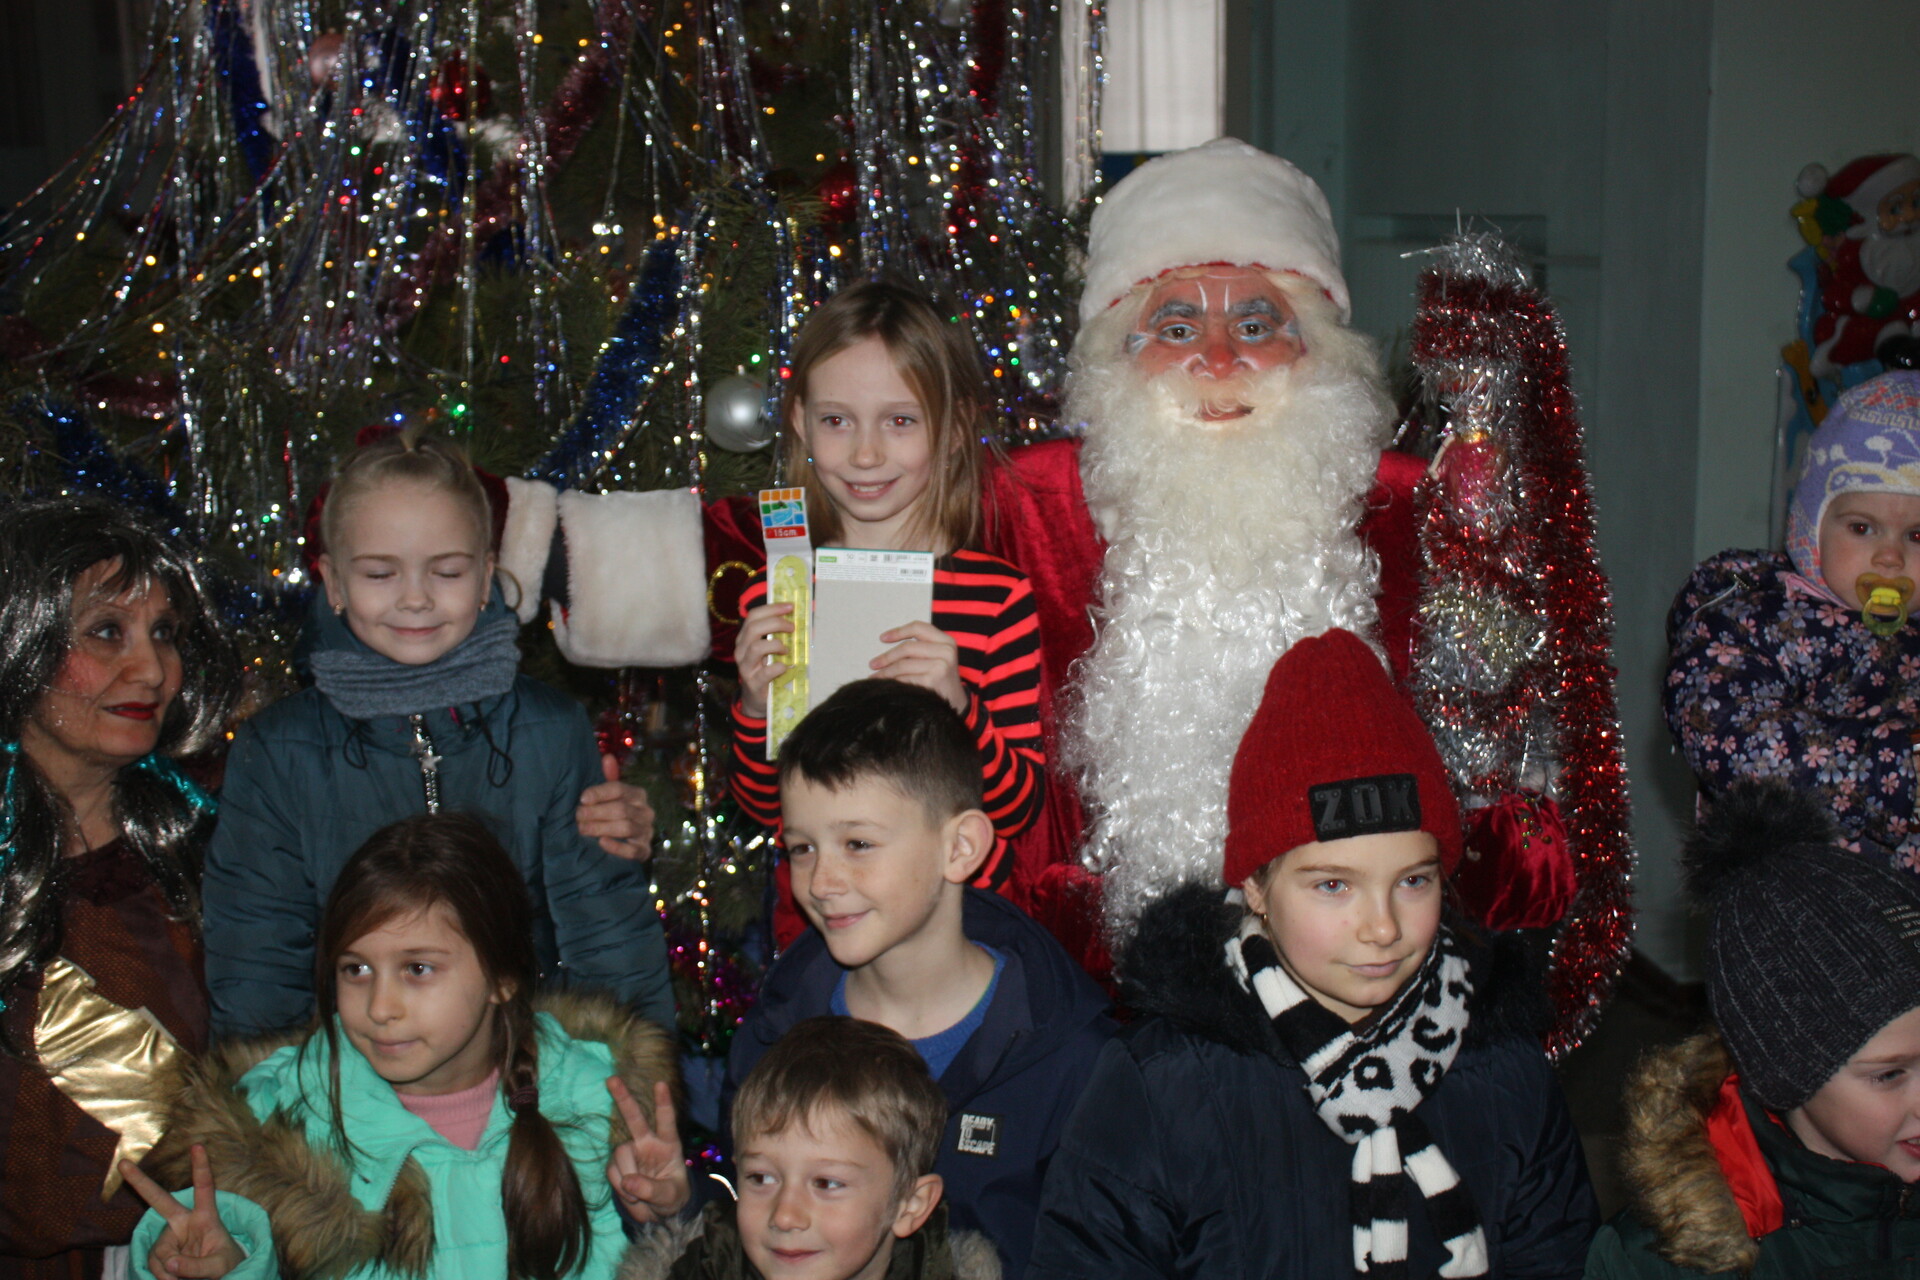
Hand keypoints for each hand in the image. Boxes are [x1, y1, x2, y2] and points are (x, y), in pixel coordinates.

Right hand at [121, 1145, 245, 1279]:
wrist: (219, 1277)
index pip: (205, 1188)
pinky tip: (174, 1279)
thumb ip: (197, 1266)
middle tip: (123, 1163)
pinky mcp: (160, 1254)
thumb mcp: (219, 1266)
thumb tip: (170, 1264)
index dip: (201, 1167)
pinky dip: (164, 1277)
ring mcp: (170, 1237)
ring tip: (186, 1278)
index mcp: (206, 1217)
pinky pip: (154, 1265)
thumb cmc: (226, 1265)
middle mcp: (184, 1223)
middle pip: (159, 1200)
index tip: (198, 1145)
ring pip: (159, 1252)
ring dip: (169, 1271)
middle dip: (140, 1182)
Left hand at [576, 755, 655, 860]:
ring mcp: (647, 831)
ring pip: (626, 827)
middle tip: (578, 816)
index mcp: (638, 794)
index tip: (582, 799)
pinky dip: (617, 847)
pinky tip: (601, 843)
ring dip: (601, 827)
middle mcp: (646, 811)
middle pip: (621, 809)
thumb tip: (607, 758)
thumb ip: (609, 778)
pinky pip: (633, 850)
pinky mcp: (645, 851)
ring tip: (583, 829)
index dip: (599, 793)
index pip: (619, 789)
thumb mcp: (610, 796)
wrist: (625, 842)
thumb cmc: (612, 814)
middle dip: (596, 812)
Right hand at [606, 1077, 689, 1222]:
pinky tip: (631, 1196)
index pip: (666, 1120)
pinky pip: (612, 1171)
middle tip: (612, 1079)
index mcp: (669, 1144)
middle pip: (635, 1118)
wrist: (659, 1212)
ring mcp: (632, 1153)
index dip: (663, 1102)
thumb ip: (651, 1189)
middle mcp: (648, 1143)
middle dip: (623, 1098)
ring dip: (626, 1176)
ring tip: (639, 1196)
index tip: (661, 1084)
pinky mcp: (618, 1166)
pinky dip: (619, 1186)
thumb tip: (628, 1182)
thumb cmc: (672, 1197)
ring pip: (620, 1154)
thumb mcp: (669, 1196)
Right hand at [734, 601, 794, 717]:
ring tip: (787, 650)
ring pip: (756, 648)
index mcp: (745, 638)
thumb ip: (781, 635)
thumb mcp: (771, 651)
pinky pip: (765, 672)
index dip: (771, 608)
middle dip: (775, 623)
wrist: (757, 699)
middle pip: (753, 628)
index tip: (790, 607)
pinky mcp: (753, 683)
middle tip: (792, 627)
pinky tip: (786, 667)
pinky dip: (779, 667)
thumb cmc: (767, 670)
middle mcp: (742, 650)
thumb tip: (803, 620)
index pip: (753, 616)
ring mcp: (746, 667)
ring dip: (776, 644)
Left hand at [872, 622, 968, 713]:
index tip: (882, 638)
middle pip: (907, 648)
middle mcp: (946, 651)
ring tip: (875, 678)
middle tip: (873, 664)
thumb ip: (920, 648)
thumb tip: (887, 648)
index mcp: (947, 641)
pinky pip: (904, 679)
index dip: (898, 631)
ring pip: (902, 665)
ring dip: (885, 673)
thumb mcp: (938, 658)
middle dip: (886, 657)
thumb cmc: (941, 681)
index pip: (918, 628)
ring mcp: (940, 666)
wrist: (955, 705)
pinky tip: (888, 687)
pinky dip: (892, 683)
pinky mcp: (932, 681)